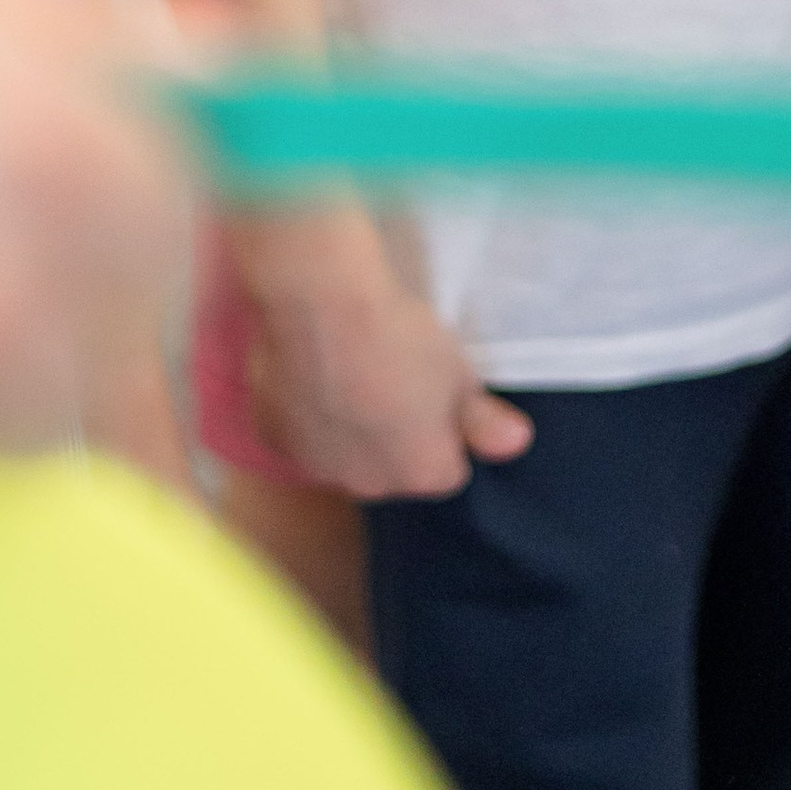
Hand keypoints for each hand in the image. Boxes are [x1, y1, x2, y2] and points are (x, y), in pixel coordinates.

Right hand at [235, 207, 531, 499]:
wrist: (321, 303)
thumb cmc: (402, 335)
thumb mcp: (458, 371)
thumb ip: (484, 420)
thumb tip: (515, 444)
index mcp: (423, 475)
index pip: (446, 468)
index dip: (444, 429)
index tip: (434, 391)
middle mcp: (370, 486)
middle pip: (391, 467)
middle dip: (394, 436)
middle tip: (390, 378)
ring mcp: (317, 466)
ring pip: (342, 453)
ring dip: (348, 429)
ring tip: (348, 372)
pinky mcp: (274, 438)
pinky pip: (299, 434)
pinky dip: (305, 413)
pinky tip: (310, 373)